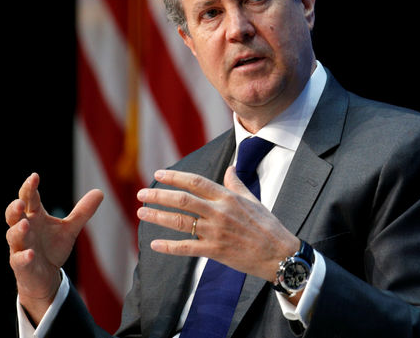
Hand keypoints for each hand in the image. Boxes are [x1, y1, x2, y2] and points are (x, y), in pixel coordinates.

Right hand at [5, 173, 103, 321]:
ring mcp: (20, 247)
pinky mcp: (21, 265)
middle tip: (20, 202)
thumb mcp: (70, 228)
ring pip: (13, 236)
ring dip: (18, 231)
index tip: (34, 176)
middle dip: (15, 209)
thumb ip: (82, 211)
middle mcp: (25, 230)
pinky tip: (30, 254)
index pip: (30, 199)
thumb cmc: (52, 247)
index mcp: (34, 217)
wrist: (46, 276)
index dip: (29, 188)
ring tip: (25, 225)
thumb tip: (100, 191)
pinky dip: (24, 257)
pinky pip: (19, 260)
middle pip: (14, 216)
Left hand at [137, 168, 299, 282]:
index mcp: (228, 197)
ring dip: (158, 217)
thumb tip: (230, 167)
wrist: (278, 253)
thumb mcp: (253, 200)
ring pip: (180, 222)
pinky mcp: (214, 251)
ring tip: (142, 214)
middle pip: (182, 200)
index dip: (175, 177)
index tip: (158, 175)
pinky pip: (186, 248)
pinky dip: (168, 247)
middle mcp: (219, 212)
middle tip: (142, 194)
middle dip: (159, 196)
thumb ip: (237, 184)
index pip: (195, 182)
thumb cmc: (267, 225)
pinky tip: (154, 244)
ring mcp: (215, 232)